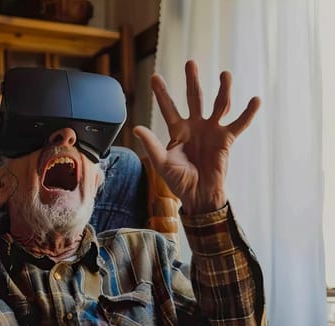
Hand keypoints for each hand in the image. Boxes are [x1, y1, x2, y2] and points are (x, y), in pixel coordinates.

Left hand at [134, 60, 259, 214]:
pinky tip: (255, 100)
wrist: (199, 196)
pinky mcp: (226, 139)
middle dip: (192, 81)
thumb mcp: (162, 163)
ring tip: (225, 74)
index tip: (154, 76)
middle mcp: (195, 126)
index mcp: (177, 131)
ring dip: (223, 90)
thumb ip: (151, 144)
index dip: (162, 93)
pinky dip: (248, 113)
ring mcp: (211, 131)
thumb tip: (136, 127)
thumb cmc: (178, 181)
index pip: (168, 108)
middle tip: (190, 63)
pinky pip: (239, 124)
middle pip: (194, 98)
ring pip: (218, 105)